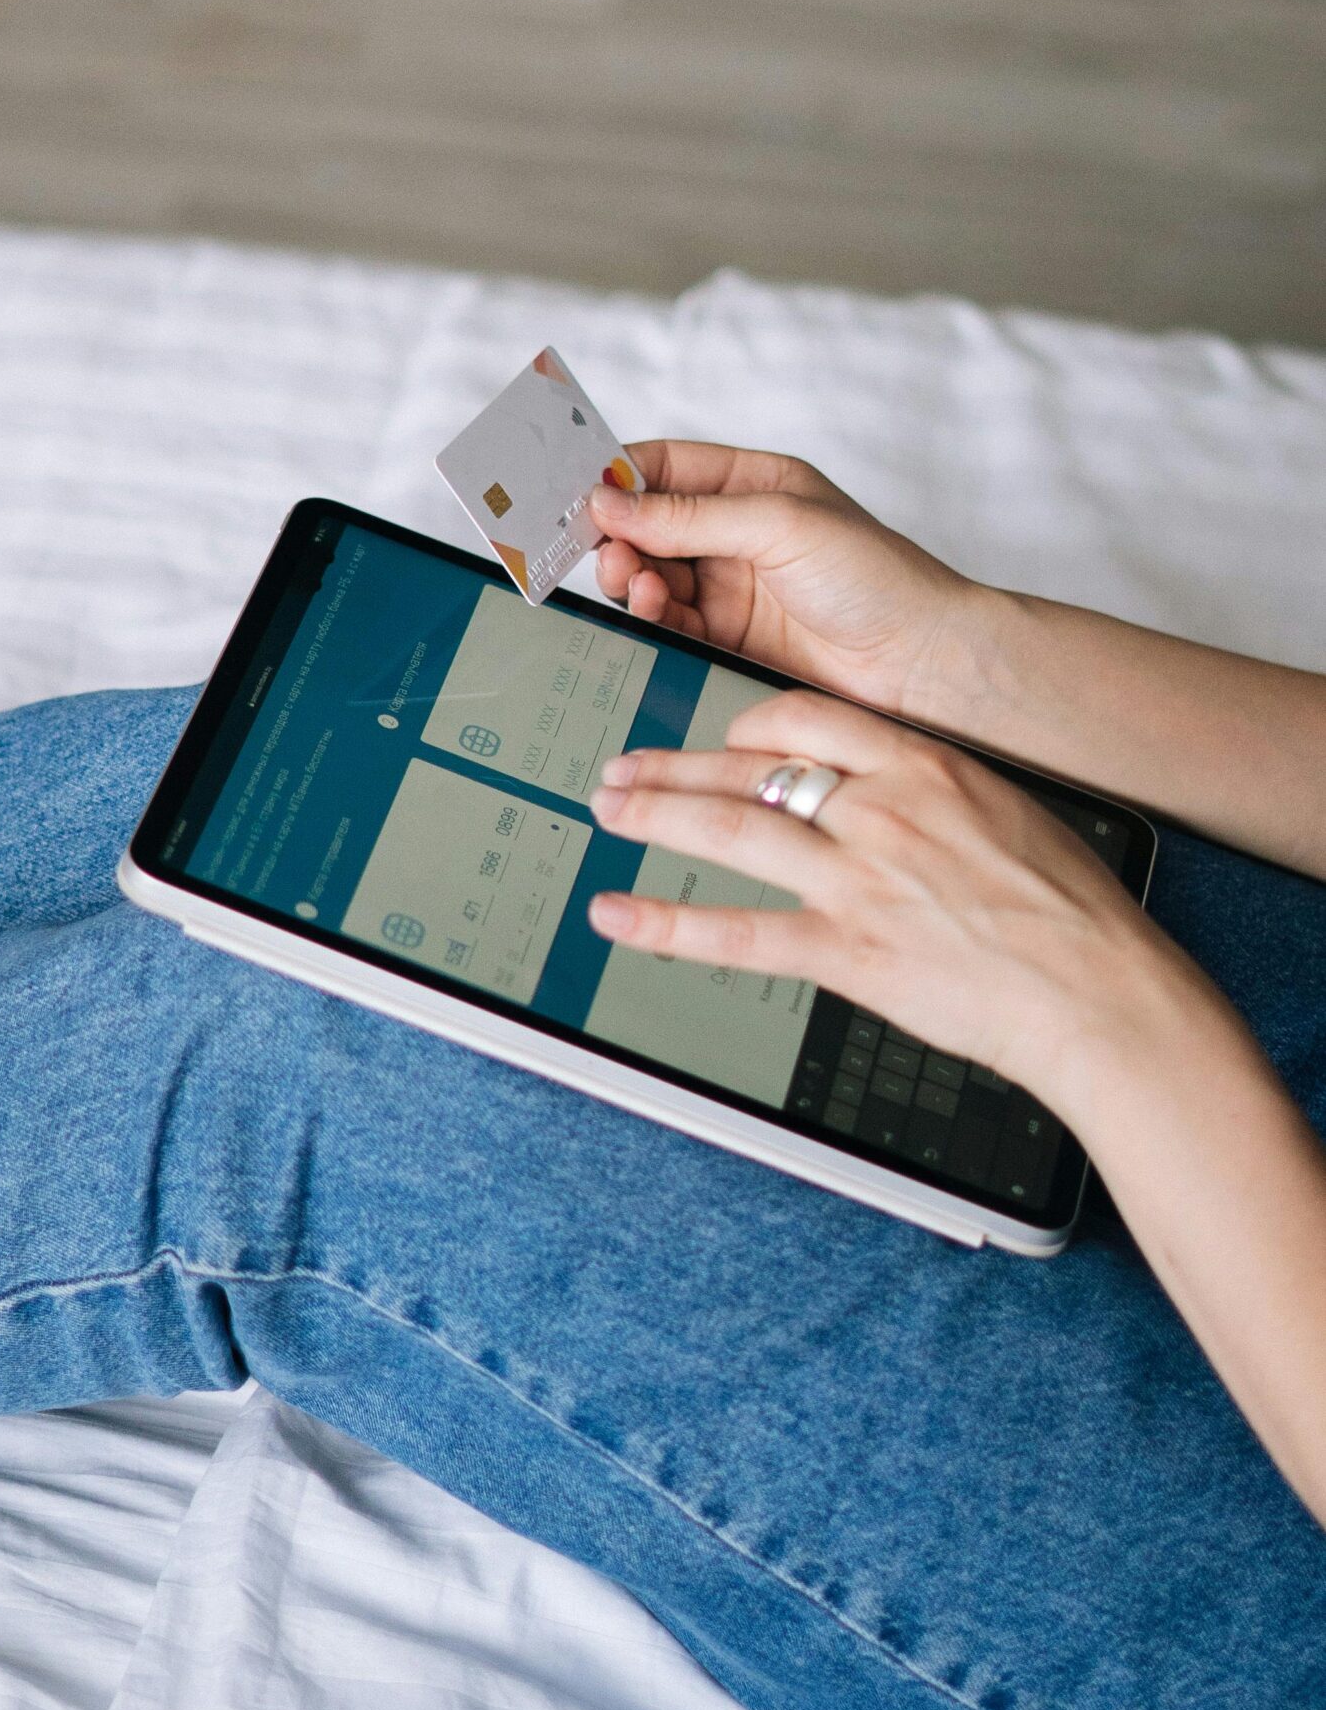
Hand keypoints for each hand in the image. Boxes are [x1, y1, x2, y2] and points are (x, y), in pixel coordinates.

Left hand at [586, 687, 1207, 1123]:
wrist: (1102, 991)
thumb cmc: (1073, 914)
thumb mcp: (1010, 815)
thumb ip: (937, 796)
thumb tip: (892, 791)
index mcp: (924, 765)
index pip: (803, 717)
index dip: (746, 728)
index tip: (721, 741)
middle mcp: (882, 810)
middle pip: (750, 768)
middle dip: (675, 768)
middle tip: (624, 769)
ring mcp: (859, 879)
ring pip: (731, 829)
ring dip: (656, 816)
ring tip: (607, 812)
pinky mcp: (848, 951)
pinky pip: (736, 934)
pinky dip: (666, 925)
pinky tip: (616, 916)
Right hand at [588, 443, 981, 722]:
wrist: (921, 663)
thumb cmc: (877, 577)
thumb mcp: (780, 524)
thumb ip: (690, 514)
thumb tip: (609, 500)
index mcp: (754, 483)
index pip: (664, 465)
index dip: (616, 474)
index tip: (577, 489)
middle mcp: (736, 531)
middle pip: (645, 522)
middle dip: (616, 532)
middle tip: (602, 547)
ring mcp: (729, 586)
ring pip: (647, 573)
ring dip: (628, 574)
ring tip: (632, 581)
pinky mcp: (726, 638)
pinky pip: (665, 619)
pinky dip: (647, 613)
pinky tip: (648, 608)